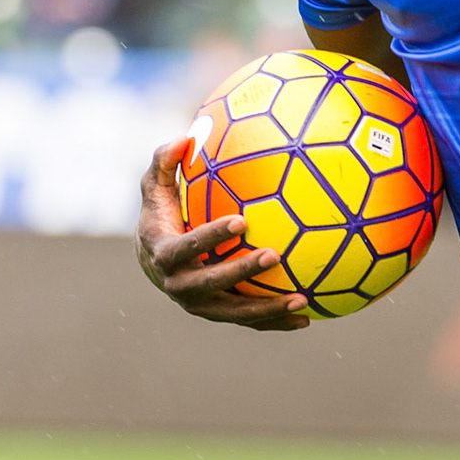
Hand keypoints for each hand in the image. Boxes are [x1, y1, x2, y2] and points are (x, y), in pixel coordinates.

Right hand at [136, 140, 309, 330]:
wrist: (153, 263)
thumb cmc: (160, 214)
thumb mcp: (155, 187)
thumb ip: (164, 160)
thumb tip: (185, 137)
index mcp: (164, 254)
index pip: (187, 246)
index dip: (212, 236)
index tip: (241, 221)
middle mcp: (179, 286)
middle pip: (213, 284)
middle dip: (242, 272)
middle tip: (274, 254)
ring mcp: (200, 306)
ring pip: (235, 312)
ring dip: (268, 308)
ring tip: (302, 300)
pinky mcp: (218, 315)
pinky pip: (248, 321)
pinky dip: (276, 322)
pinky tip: (306, 317)